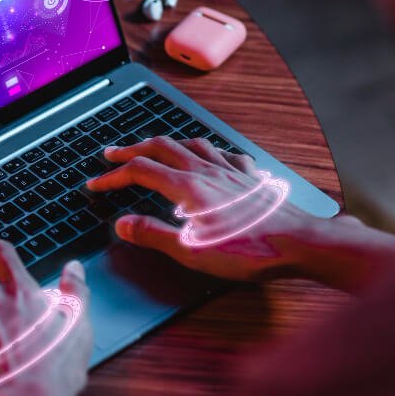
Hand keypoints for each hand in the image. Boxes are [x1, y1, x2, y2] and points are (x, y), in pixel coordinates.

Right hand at [86, 135, 312, 282]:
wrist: (298, 242)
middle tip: (112, 155)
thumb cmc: (249, 251)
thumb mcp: (191, 252)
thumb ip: (154, 235)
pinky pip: (224, 154)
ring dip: (167, 144)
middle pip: (160, 147)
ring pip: (191, 144)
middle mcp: (205, 170)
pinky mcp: (249, 177)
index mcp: (186, 186)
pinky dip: (208, 152)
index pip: (139, 171)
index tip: (96, 184)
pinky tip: (211, 159)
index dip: (113, 176)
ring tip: (155, 148)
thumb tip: (123, 223)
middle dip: (131, 149)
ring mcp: (229, 170)